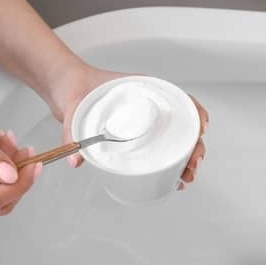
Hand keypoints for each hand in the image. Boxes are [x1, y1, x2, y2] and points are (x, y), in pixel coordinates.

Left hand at [49, 63, 207, 188]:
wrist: (64, 87)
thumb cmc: (75, 87)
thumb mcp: (73, 107)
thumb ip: (73, 131)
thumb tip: (78, 160)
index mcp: (141, 91)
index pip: (178, 98)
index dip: (194, 113)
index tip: (201, 129)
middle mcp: (147, 107)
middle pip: (182, 125)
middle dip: (194, 146)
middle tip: (193, 165)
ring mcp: (143, 122)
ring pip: (174, 139)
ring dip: (185, 158)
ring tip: (186, 177)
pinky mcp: (135, 136)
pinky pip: (159, 148)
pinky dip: (170, 163)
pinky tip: (174, 177)